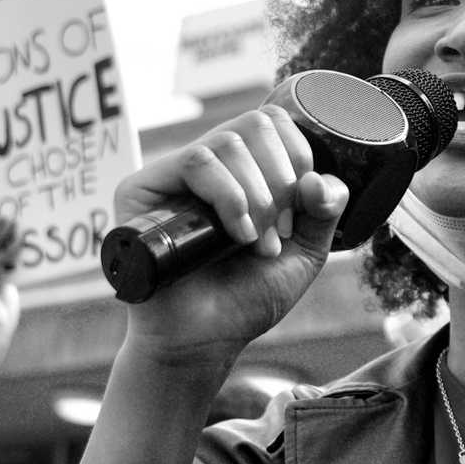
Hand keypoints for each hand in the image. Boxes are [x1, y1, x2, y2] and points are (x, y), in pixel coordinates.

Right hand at [113, 106, 348, 368]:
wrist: (204, 341)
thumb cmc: (246, 298)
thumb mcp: (305, 251)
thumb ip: (324, 210)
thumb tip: (319, 177)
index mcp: (240, 168)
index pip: (274, 122)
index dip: (298, 158)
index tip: (296, 214)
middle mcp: (205, 165)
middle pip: (256, 125)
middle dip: (282, 180)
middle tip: (277, 232)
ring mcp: (171, 174)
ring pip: (228, 143)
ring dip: (258, 197)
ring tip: (256, 244)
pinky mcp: (140, 188)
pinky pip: (195, 162)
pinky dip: (228, 197)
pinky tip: (236, 235)